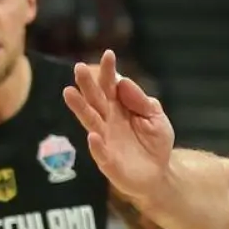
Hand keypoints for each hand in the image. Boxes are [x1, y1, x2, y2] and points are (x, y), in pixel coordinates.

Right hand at [63, 50, 174, 197]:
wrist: (160, 174)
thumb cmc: (155, 143)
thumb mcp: (156, 117)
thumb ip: (142, 101)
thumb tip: (124, 82)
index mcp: (118, 107)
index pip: (111, 86)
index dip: (109, 71)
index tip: (109, 54)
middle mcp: (108, 121)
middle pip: (95, 100)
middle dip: (87, 84)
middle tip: (79, 67)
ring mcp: (106, 141)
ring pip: (90, 122)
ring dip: (79, 108)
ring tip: (68, 92)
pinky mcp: (108, 163)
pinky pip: (101, 153)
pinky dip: (96, 146)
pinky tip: (93, 136)